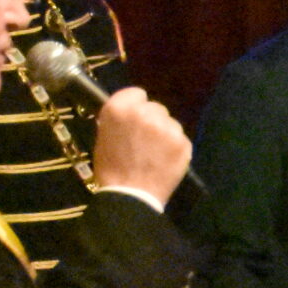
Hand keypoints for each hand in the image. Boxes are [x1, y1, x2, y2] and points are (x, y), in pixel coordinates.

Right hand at [89, 87, 190, 205]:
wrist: (130, 194)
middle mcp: (145, 113)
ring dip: (165, 133)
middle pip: (156, 108)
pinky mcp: (183, 142)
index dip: (136, 105)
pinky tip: (165, 160)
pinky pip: (180, 139)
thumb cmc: (111, 166)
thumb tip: (132, 112)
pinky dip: (175, 148)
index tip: (134, 118)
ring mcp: (167, 127)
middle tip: (145, 139)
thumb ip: (120, 119)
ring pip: (170, 123)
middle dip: (152, 120)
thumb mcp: (104, 136)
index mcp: (119, 108)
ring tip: (154, 152)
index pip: (137, 93)